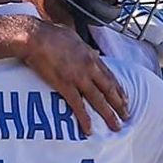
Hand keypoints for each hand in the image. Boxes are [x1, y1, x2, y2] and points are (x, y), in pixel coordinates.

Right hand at [19, 19, 128, 134]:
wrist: (35, 37)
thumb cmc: (50, 34)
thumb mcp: (73, 36)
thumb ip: (83, 47)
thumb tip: (90, 50)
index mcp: (90, 56)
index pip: (109, 76)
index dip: (119, 89)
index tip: (125, 99)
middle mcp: (89, 67)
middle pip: (109, 89)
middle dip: (120, 104)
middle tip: (127, 117)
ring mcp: (78, 77)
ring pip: (98, 99)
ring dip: (109, 114)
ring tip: (116, 126)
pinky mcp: (65, 85)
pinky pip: (78, 105)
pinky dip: (84, 118)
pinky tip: (89, 129)